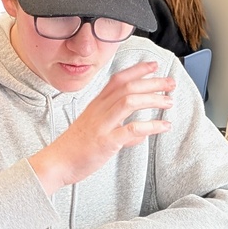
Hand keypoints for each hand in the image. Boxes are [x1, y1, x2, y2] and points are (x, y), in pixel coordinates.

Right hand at [29, 61, 174, 194]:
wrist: (56, 163)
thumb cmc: (74, 148)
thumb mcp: (96, 131)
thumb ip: (119, 129)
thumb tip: (139, 134)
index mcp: (96, 105)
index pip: (118, 79)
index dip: (137, 70)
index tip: (154, 66)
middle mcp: (99, 110)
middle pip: (128, 87)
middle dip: (152, 82)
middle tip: (170, 83)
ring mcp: (102, 124)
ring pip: (129, 101)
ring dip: (153, 99)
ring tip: (169, 102)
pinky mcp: (106, 141)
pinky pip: (131, 130)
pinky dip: (151, 126)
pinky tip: (164, 126)